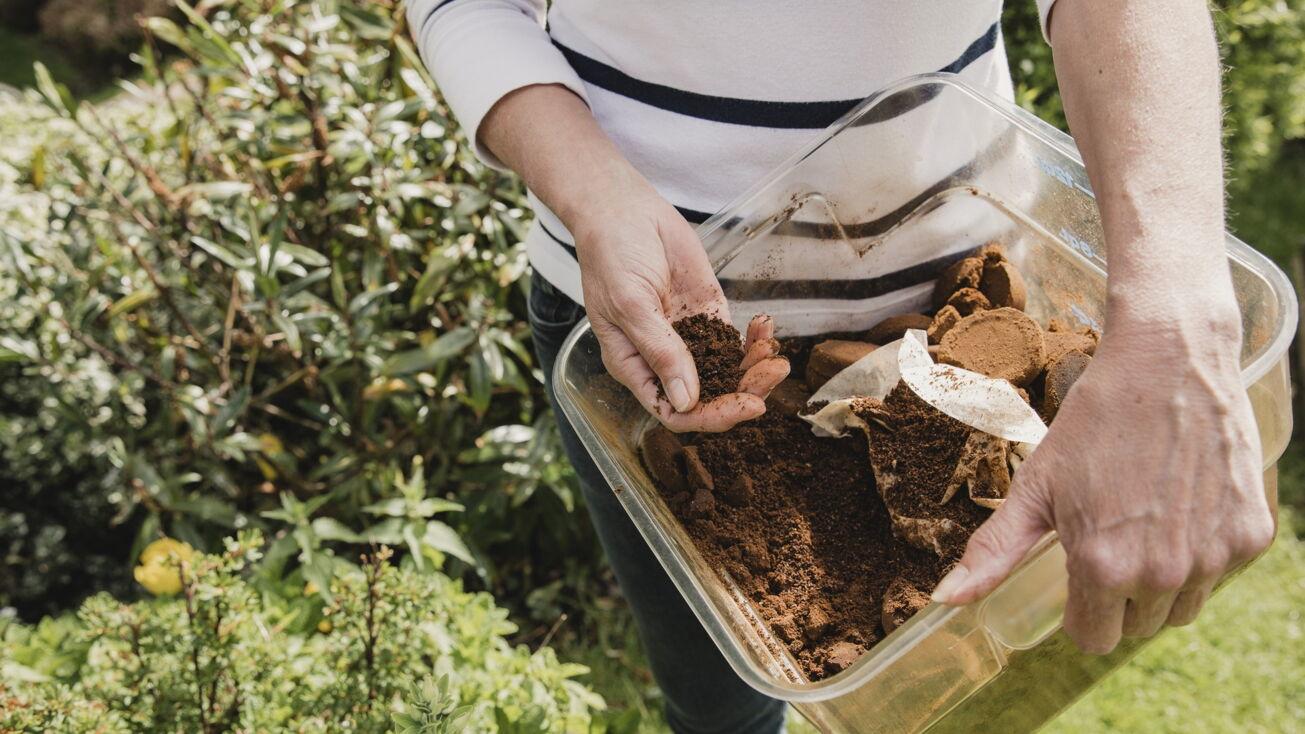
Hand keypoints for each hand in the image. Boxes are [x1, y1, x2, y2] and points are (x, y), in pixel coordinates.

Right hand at [572, 176, 788, 432]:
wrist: (623, 210)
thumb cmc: (611, 255)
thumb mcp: (631, 305)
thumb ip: (660, 351)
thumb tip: (686, 401)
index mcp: (634, 366)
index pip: (674, 411)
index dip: (710, 416)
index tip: (746, 405)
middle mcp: (662, 359)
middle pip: (708, 396)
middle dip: (744, 391)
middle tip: (773, 373)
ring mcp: (687, 337)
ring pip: (727, 371)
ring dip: (754, 368)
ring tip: (775, 352)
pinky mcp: (707, 313)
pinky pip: (735, 340)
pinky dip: (755, 339)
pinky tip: (766, 327)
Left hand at [931, 312, 1273, 653]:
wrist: (1169, 363)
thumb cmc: (1094, 422)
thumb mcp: (1035, 486)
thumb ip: (994, 551)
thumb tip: (946, 599)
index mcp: (1103, 568)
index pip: (1091, 637)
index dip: (1079, 609)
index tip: (1077, 571)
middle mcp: (1163, 574)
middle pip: (1136, 627)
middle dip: (1119, 595)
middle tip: (1111, 536)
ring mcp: (1214, 558)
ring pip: (1182, 608)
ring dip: (1163, 583)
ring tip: (1145, 523)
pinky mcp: (1251, 537)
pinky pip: (1221, 574)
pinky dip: (1204, 553)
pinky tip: (1183, 506)